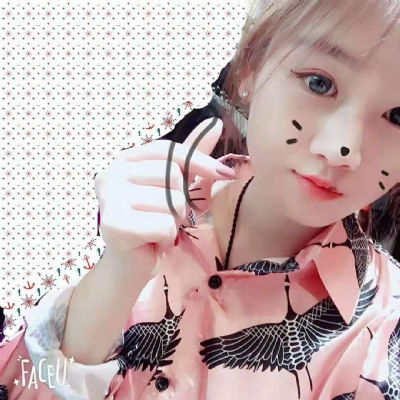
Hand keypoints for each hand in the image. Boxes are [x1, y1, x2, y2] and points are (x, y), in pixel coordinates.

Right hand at [94, 118, 237, 274]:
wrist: (130, 264)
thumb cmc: (152, 223)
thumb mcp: (175, 187)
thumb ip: (191, 158)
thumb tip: (215, 123)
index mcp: (125, 160)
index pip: (169, 151)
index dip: (200, 161)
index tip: (226, 174)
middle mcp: (112, 173)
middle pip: (173, 176)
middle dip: (182, 202)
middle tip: (167, 216)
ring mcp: (110, 198)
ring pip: (172, 203)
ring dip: (174, 221)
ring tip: (158, 229)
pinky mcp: (113, 223)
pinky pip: (164, 226)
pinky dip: (166, 238)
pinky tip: (152, 242)